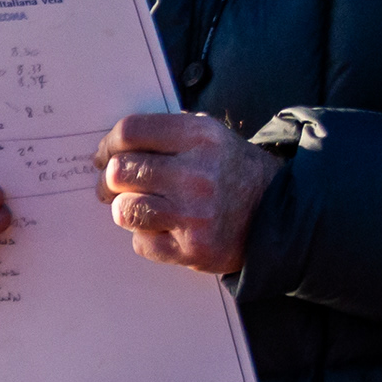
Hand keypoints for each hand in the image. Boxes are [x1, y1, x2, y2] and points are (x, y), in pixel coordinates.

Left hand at [97, 113, 277, 276]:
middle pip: (120, 171)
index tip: (104, 155)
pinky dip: (145, 237)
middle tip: (110, 186)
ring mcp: (194, 215)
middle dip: (108, 180)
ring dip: (124, 209)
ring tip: (135, 207)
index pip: (130, 132)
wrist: (277, 215)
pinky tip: (161, 229)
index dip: (108, 144)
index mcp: (199, 137)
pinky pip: (141, 242)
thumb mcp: (211, 135)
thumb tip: (116, 144)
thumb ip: (168, 133)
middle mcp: (196, 174)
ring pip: (125, 210)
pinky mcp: (192, 249)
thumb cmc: (234, 172)